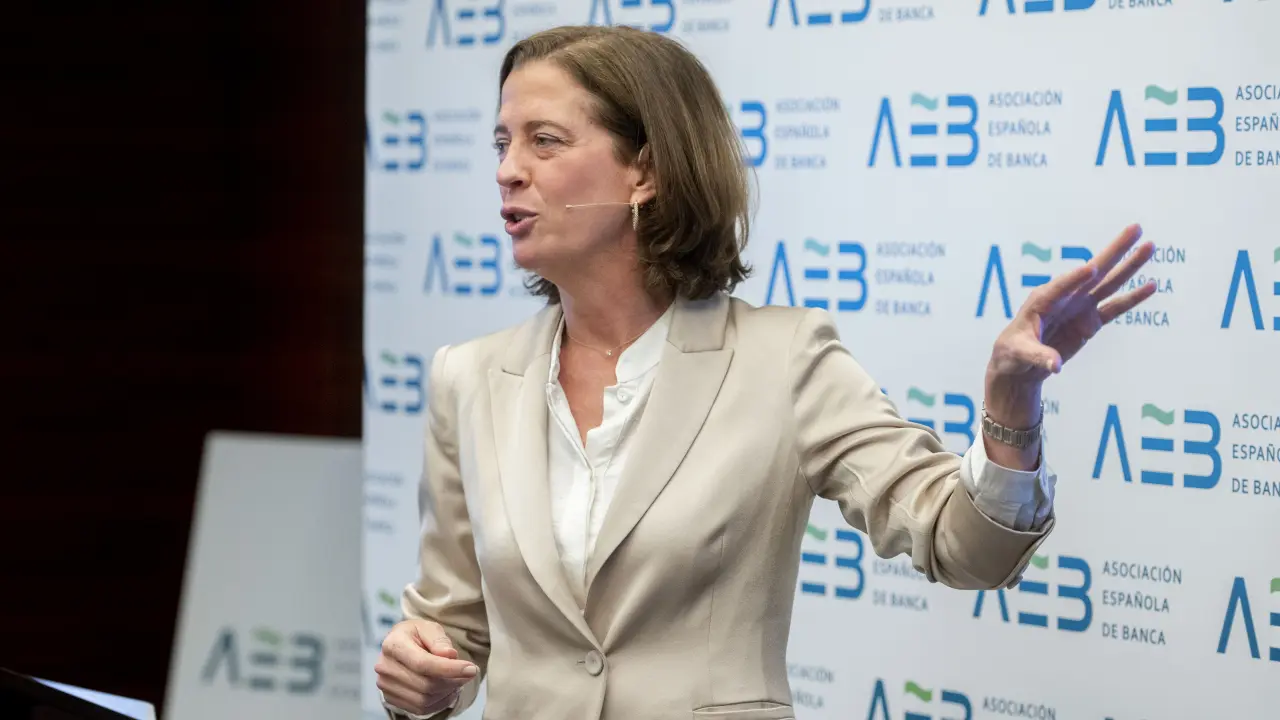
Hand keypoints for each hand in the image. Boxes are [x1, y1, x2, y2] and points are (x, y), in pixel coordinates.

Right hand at [375, 618, 477, 716]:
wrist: (400, 645)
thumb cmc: (416, 636)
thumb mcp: (429, 628)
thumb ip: (439, 640)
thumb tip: (449, 655)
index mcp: (393, 644)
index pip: (423, 663)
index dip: (449, 669)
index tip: (471, 669)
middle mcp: (385, 666)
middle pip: (425, 684)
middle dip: (453, 681)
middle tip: (469, 673)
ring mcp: (386, 685)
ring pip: (424, 699)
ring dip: (447, 692)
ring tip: (458, 680)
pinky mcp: (391, 698)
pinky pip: (419, 708)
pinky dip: (439, 702)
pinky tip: (448, 690)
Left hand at [985, 224, 1155, 432]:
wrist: (1020, 363)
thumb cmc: (1012, 353)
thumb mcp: (1020, 354)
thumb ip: (1039, 357)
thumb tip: (1056, 365)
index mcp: (1042, 300)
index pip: (1060, 287)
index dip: (1075, 278)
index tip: (1091, 269)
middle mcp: (1065, 297)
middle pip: (1094, 272)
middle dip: (1114, 251)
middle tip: (1136, 229)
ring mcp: (1080, 307)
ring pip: (1109, 283)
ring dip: (1130, 266)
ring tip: (1150, 246)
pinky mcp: (1091, 321)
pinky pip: (1115, 307)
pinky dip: (1133, 297)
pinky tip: (1151, 285)